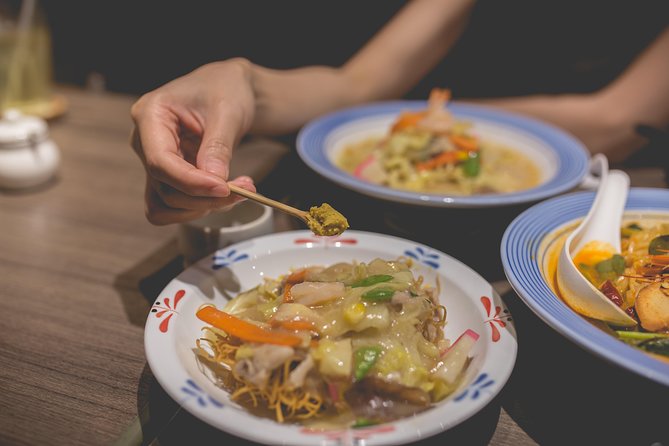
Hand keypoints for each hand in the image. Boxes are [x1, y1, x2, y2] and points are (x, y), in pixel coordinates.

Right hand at [130, 59, 256, 224]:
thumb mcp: (228, 111)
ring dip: (203, 207)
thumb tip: (215, 182)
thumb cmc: (225, 89)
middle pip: (165, 188)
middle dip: (206, 197)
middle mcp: (144, 141)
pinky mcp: (166, 176)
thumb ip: (219, 146)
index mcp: (150, 115)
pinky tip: (224, 195)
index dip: (191, 182)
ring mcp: (153, 161)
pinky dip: (199, 207)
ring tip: (239, 191)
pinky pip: (173, 206)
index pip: (160, 162)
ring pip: (165, 205)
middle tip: (246, 189)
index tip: (224, 188)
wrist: (228, 89)